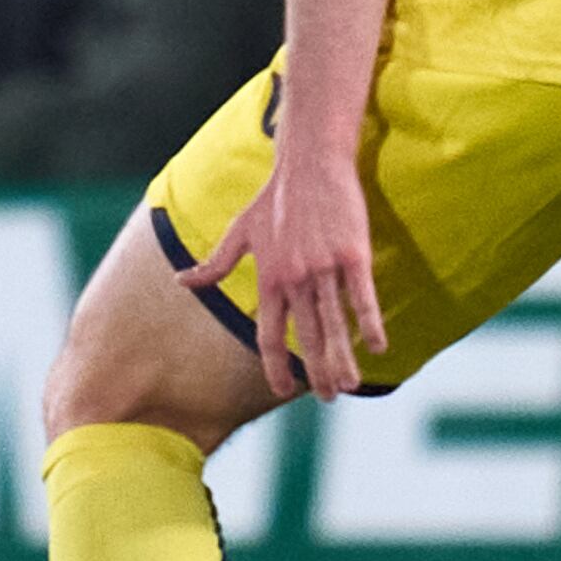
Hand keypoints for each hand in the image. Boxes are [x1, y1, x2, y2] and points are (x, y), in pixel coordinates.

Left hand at [190, 139, 384, 401]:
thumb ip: (213, 264)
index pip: (269, 333)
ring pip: (334, 323)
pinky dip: (370, 322)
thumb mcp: (238, 232)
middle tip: (328, 398)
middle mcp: (295, 278)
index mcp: (268, 278)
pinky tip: (379, 347)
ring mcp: (324, 267)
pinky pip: (362, 296)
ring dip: (342, 357)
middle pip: (306, 336)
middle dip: (317, 371)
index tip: (284, 389)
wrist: (308, 162)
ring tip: (349, 385)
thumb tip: (181, 282)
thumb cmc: (273, 198)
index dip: (276, 365)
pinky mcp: (353, 252)